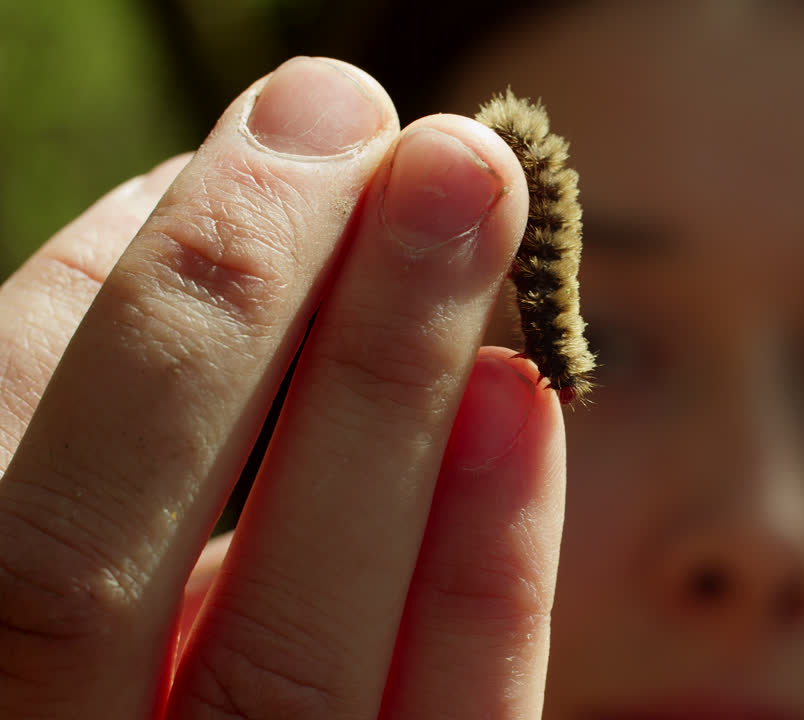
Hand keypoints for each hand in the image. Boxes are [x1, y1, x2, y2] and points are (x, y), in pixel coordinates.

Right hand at [0, 57, 564, 718]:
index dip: (102, 305)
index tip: (230, 158)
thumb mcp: (74, 622)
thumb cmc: (106, 690)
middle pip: (95, 560)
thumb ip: (111, 521)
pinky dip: (488, 572)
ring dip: (378, 386)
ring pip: (281, 651)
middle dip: (229, 300)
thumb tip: (217, 302)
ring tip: (462, 184)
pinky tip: (519, 398)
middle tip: (349, 110)